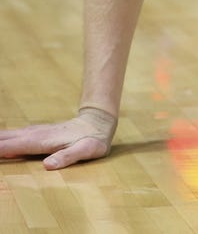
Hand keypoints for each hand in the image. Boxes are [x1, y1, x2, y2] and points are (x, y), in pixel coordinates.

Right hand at [0, 107, 117, 169]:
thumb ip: (68, 157)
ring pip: (7, 135)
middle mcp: (34, 134)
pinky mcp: (35, 133)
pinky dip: (1, 137)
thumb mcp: (87, 150)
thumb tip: (48, 166)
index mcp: (42, 141)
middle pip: (5, 139)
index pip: (13, 147)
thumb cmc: (93, 139)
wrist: (98, 122)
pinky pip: (13, 135)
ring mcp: (34, 132)